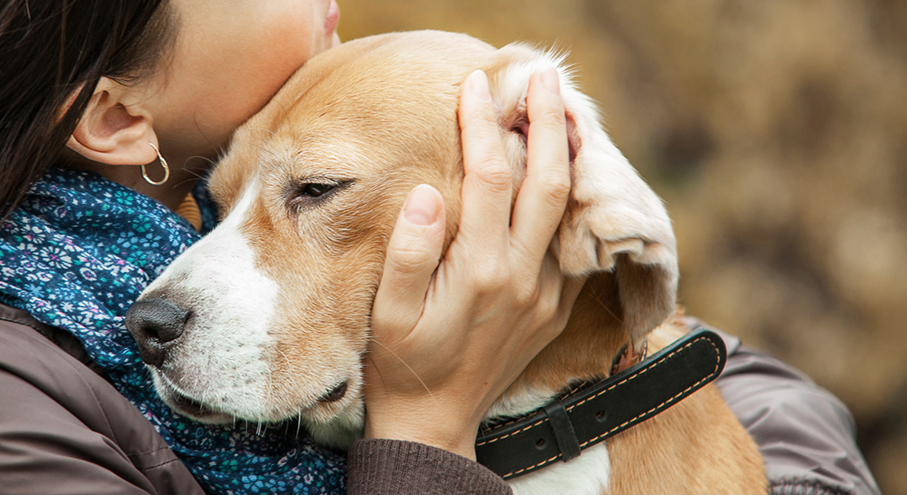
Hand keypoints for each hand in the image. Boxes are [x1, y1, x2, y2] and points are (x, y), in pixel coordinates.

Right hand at [363, 68, 583, 459]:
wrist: (437, 421)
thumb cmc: (402, 363)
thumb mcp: (389, 313)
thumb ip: (408, 252)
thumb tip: (426, 193)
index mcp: (480, 271)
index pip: (490, 177)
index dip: (483, 124)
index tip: (475, 85)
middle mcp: (523, 277)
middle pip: (548, 181)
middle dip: (547, 121)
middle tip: (543, 76)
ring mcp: (546, 293)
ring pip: (569, 209)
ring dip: (570, 154)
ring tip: (566, 110)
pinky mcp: (556, 307)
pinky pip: (573, 241)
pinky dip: (573, 199)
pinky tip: (566, 173)